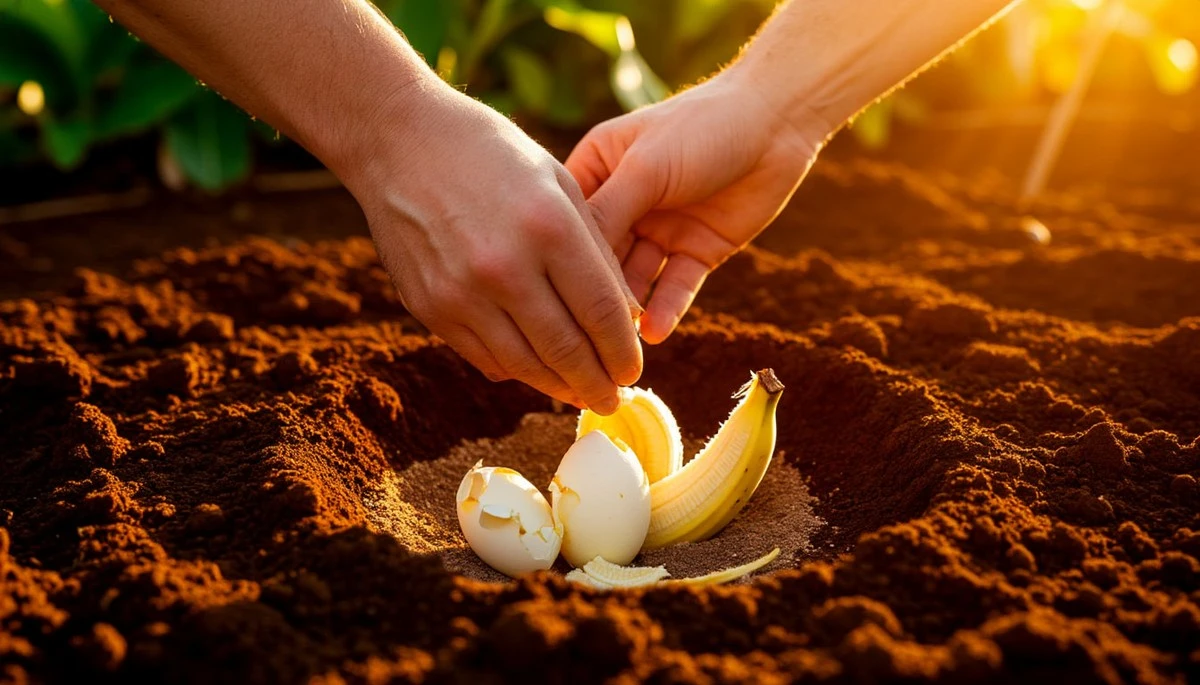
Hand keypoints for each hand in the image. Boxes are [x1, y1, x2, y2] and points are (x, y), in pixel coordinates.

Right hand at [346, 82, 641, 413]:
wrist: (398, 140)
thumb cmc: (492, 153)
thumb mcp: (559, 183)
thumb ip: (597, 251)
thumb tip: (628, 317)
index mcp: (548, 227)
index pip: (601, 313)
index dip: (623, 352)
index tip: (634, 371)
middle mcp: (505, 267)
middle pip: (566, 350)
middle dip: (597, 384)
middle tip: (613, 400)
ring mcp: (462, 292)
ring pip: (524, 365)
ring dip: (558, 388)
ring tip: (580, 395)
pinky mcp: (430, 307)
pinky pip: (483, 356)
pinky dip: (516, 370)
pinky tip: (535, 372)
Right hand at [566, 71, 824, 342]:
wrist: (775, 123)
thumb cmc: (701, 127)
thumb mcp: (646, 167)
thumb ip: (608, 212)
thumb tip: (568, 265)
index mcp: (598, 169)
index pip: (570, 222)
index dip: (560, 255)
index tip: (547, 292)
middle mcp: (624, 202)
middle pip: (600, 256)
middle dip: (594, 291)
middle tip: (583, 329)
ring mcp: (660, 229)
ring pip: (636, 278)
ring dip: (629, 308)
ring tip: (618, 339)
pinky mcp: (695, 250)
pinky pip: (676, 286)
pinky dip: (666, 309)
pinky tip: (655, 333)